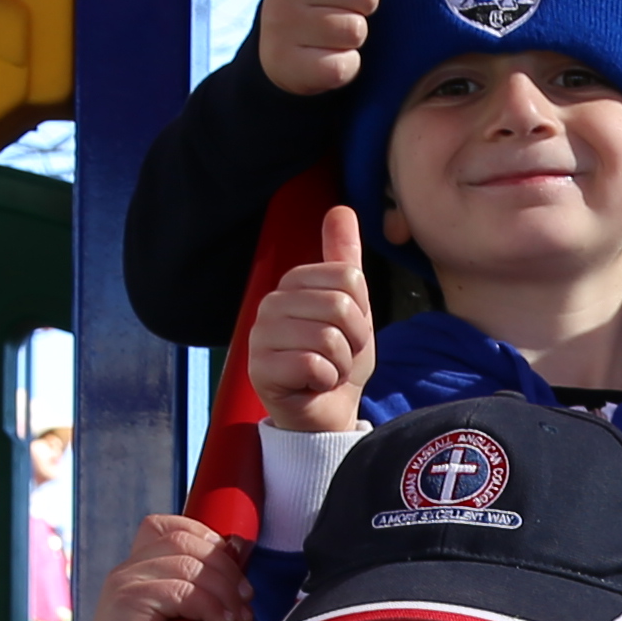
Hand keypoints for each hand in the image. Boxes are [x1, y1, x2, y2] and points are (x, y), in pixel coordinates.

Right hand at [74, 512, 249, 620]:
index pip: (175, 527)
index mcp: (140, 567)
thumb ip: (205, 598)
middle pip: (185, 541)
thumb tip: (244, 578)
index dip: (212, 540)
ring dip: (221, 589)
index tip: (237, 575)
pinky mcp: (123, 604)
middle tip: (246, 600)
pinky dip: (206, 604)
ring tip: (238, 618)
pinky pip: (175, 591)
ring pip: (184, 563)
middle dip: (225, 568)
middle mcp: (128, 569)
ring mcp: (123, 583)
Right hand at [247, 202, 377, 427]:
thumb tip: (340, 209)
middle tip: (337, 356)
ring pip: (327, 337)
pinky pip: (312, 364)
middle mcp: (270, 304)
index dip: (361, 313)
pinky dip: (325, 381)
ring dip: (340, 364)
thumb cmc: (338, 359)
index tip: (348, 332)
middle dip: (352, 340)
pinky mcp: (259, 368)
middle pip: (339, 306)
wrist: (326, 411)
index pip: (348, 279)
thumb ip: (344, 259)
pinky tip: (312, 385)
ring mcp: (260, 336)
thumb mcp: (352, 307)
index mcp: (293, 284)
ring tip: (326, 371)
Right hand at [257, 0, 386, 91]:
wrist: (280, 50)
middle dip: (361, 5)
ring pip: (358, 29)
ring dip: (353, 37)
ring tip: (329, 32)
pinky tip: (323, 58)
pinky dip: (344, 67)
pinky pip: (345, 65)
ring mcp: (286, 23)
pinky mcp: (294, 65)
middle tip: (337, 6)